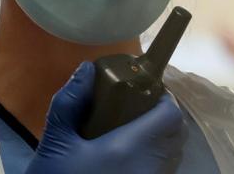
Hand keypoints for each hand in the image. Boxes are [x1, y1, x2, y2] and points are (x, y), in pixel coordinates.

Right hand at [25, 61, 184, 172]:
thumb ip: (70, 104)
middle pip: (177, 133)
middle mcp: (152, 167)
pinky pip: (164, 171)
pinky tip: (128, 158)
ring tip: (132, 131)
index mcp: (134, 147)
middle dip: (164, 116)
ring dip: (162, 138)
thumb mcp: (56, 144)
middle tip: (138, 108)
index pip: (172, 114)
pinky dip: (155, 159)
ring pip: (173, 154)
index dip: (164, 97)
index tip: (146, 91)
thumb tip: (86, 70)